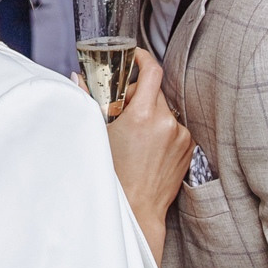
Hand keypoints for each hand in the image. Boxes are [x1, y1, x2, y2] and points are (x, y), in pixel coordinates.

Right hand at [97, 47, 190, 261]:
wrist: (138, 211)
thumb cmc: (114, 177)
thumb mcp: (96, 136)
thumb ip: (88, 101)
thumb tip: (78, 77)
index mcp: (142, 116)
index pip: (151, 71)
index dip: (142, 58)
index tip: (134, 56)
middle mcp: (166, 122)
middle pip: (154, 90)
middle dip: (138, 92)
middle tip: (121, 107)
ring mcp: (181, 135)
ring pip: (164, 109)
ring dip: (150, 112)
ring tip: (134, 134)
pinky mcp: (189, 147)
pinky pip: (174, 126)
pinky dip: (161, 129)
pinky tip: (147, 146)